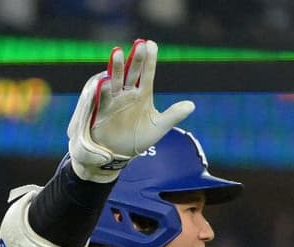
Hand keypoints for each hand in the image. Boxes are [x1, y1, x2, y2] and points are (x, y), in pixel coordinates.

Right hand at [66, 39, 194, 181]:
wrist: (117, 156)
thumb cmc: (138, 139)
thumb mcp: (158, 128)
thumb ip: (173, 115)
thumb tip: (191, 106)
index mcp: (142, 94)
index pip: (147, 73)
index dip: (149, 60)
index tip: (151, 44)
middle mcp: (127, 93)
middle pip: (131, 72)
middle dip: (135, 58)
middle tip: (139, 44)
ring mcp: (114, 101)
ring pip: (115, 80)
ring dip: (116, 67)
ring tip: (118, 53)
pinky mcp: (102, 111)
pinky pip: (102, 99)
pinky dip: (102, 90)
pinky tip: (104, 80)